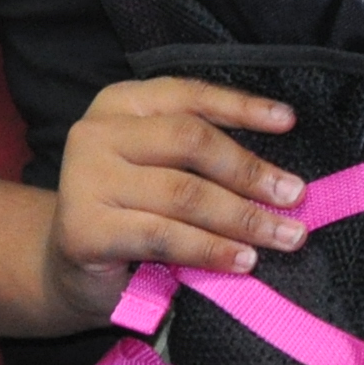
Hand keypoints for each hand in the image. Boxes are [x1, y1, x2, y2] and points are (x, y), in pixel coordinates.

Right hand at [40, 77, 305, 330]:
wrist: (67, 269)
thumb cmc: (130, 212)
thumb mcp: (163, 170)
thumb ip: (204, 160)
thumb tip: (281, 177)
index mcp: (121, 103)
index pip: (190, 95)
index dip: (242, 107)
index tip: (288, 122)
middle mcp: (97, 133)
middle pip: (191, 141)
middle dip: (250, 171)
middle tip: (295, 196)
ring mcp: (84, 179)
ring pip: (184, 193)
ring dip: (243, 217)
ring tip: (284, 235)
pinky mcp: (83, 229)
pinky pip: (164, 236)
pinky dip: (210, 249)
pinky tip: (241, 260)